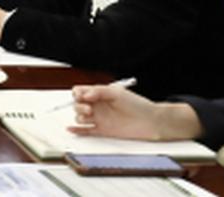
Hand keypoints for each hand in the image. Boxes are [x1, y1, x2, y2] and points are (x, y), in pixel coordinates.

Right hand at [69, 85, 199, 140]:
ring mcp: (99, 119)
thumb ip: (99, 91)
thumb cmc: (137, 104)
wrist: (151, 121)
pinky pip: (86, 131)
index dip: (78, 93)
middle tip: (88, 108)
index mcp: (99, 95)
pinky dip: (77, 130)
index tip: (83, 96)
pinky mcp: (103, 131)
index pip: (80, 92)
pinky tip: (72, 129)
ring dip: (79, 116)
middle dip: (78, 106)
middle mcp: (97, 106)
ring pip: (80, 118)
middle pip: (77, 105)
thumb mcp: (117, 93)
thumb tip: (84, 94)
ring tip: (89, 116)